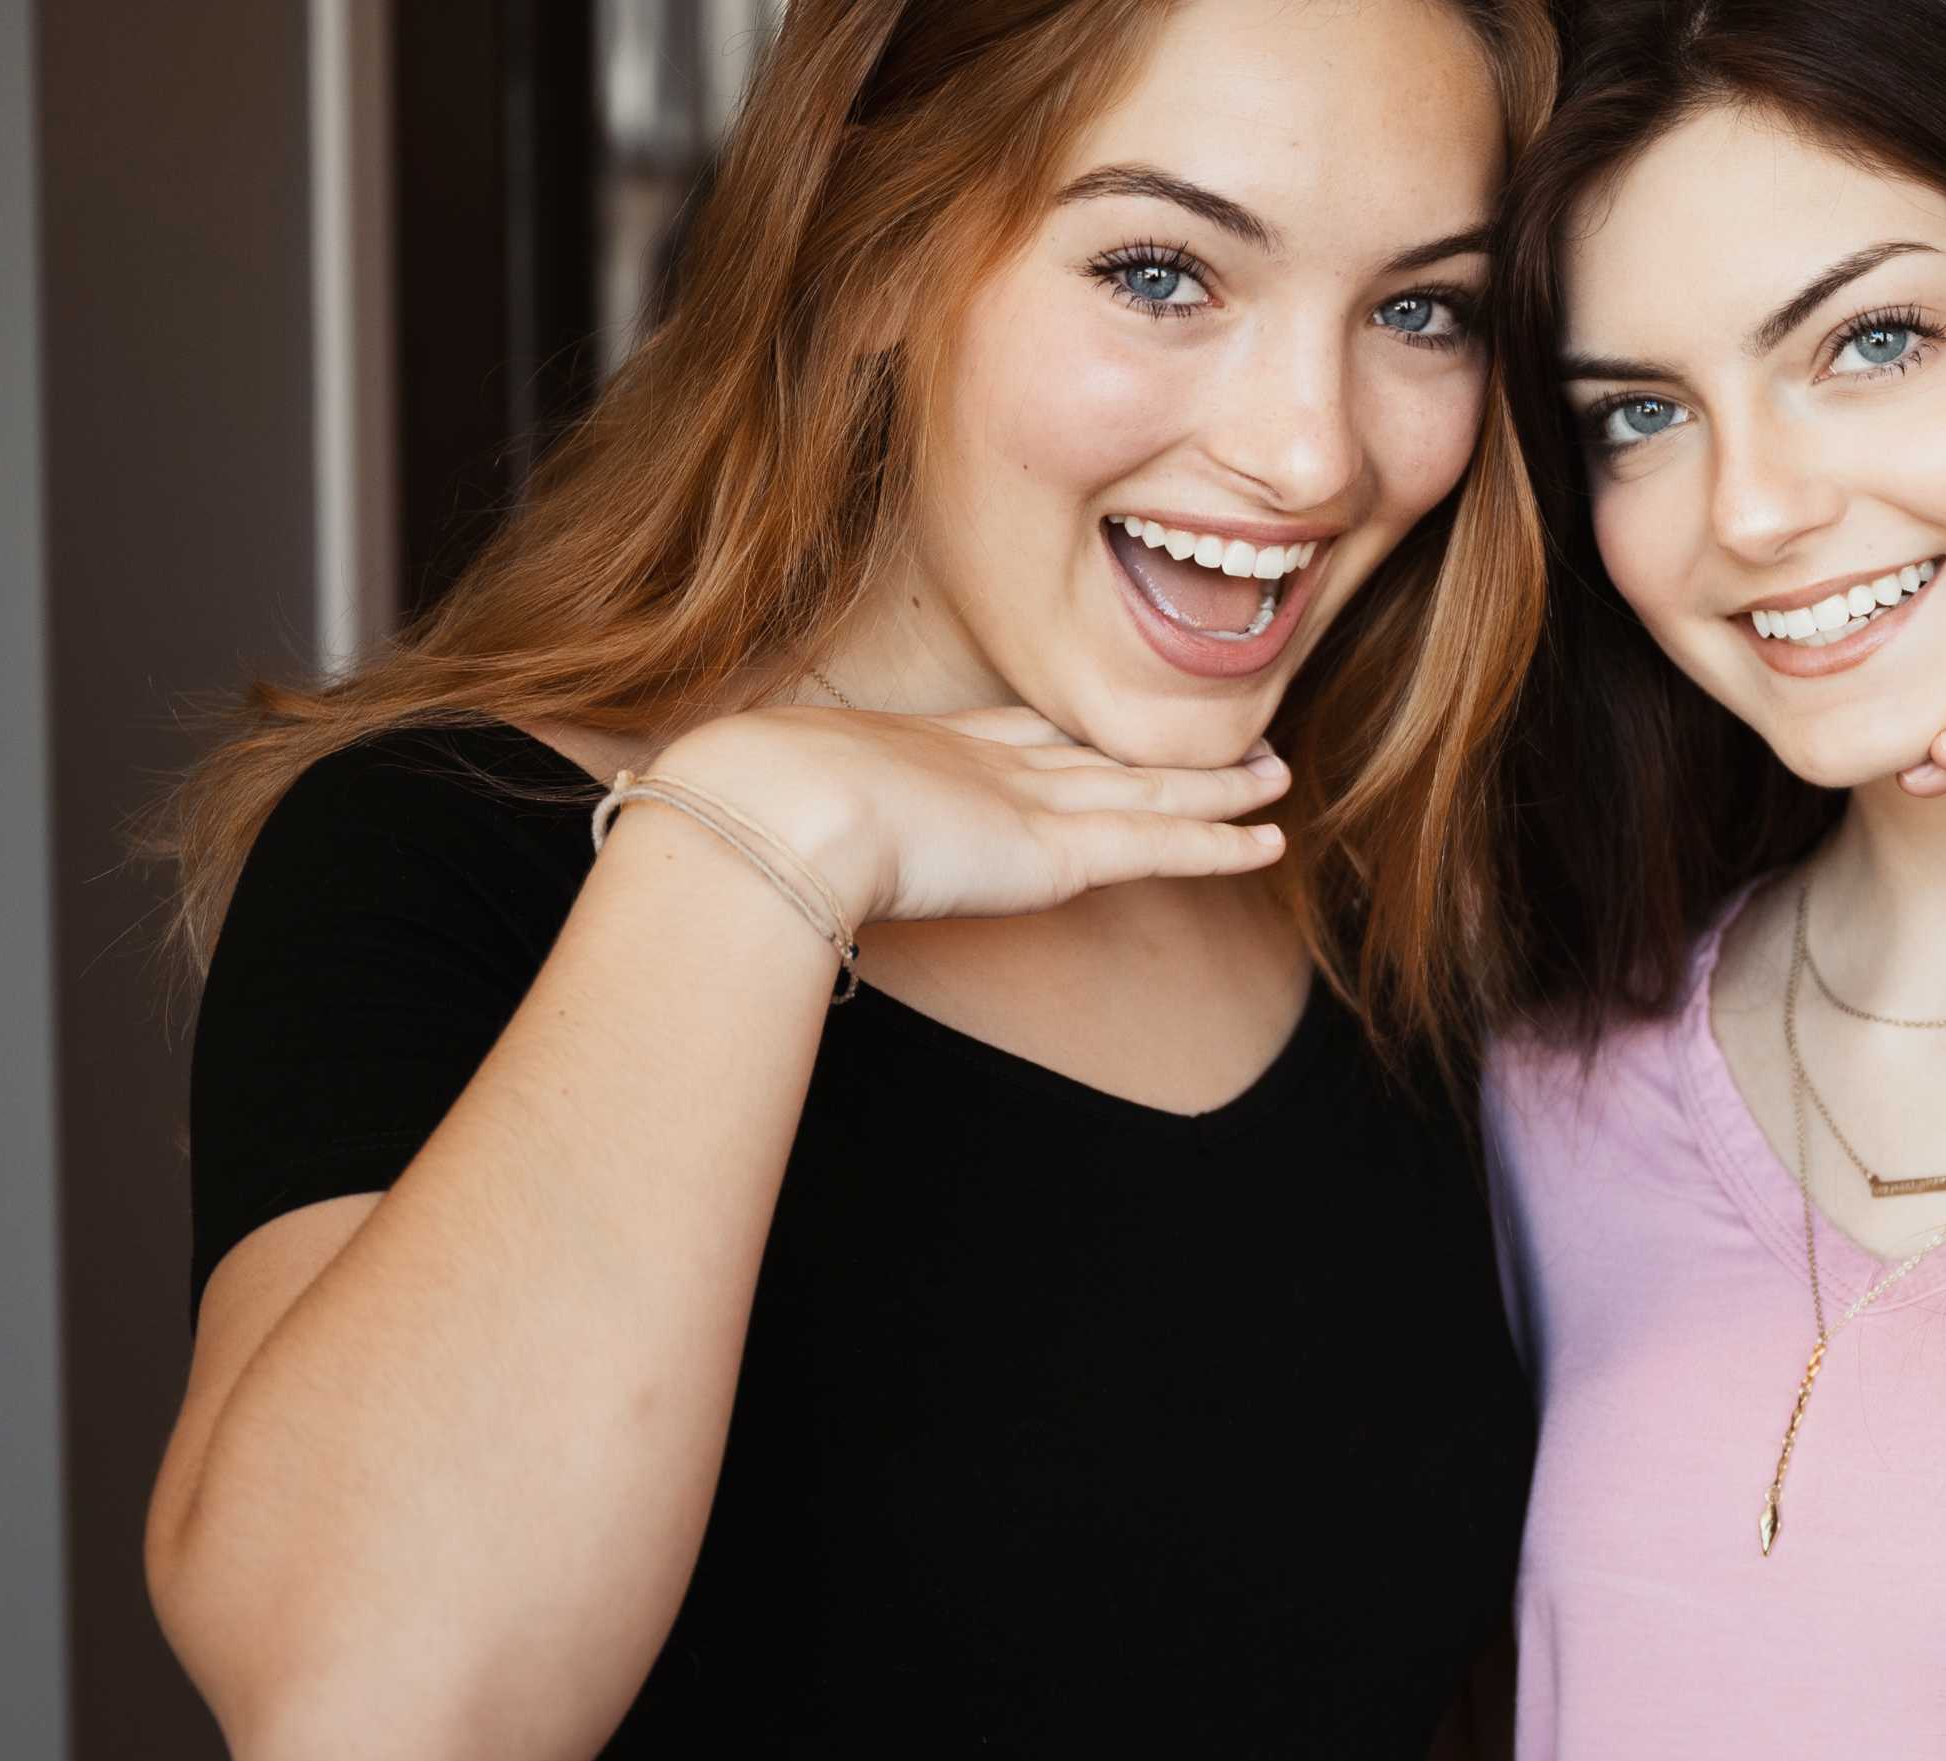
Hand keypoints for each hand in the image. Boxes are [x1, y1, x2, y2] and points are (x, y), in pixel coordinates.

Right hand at [642, 705, 1288, 927]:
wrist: (766, 815)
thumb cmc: (734, 815)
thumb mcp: (739, 812)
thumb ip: (740, 830)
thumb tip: (671, 846)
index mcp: (907, 750)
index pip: (1003, 738)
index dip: (1054, 735)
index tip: (1085, 728)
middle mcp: (981, 764)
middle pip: (1090, 751)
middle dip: (1150, 746)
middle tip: (1214, 734)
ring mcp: (1026, 802)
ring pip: (1147, 789)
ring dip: (1213, 784)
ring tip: (1274, 772)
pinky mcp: (1060, 848)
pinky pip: (1165, 841)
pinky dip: (1221, 839)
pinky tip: (1271, 837)